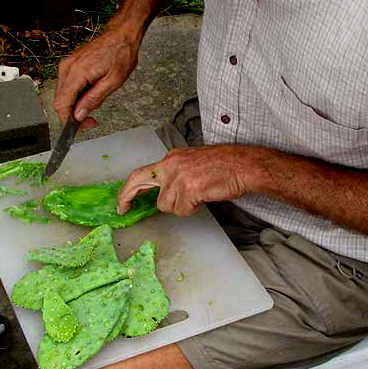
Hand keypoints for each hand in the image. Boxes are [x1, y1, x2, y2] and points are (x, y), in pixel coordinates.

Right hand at [53, 30, 139, 127]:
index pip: (61, 104)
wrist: (121, 36)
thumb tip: (79, 115)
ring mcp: (67, 65)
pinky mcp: (70, 64)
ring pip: (64, 94)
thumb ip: (93, 99)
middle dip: (74, 113)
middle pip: (60, 101)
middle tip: (92, 119)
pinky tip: (92, 91)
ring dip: (77, 103)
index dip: (68, 119)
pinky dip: (78, 93)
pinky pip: (68, 85)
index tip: (80, 126)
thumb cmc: (121, 54)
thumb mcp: (112, 82)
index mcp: (77, 72)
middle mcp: (67, 68)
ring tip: (96, 100)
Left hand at [117, 145, 255, 216]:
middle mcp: (172, 165)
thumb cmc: (226, 165)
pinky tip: (203, 198)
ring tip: (196, 197)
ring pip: (164, 205)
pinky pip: (181, 210)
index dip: (129, 188)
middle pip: (139, 182)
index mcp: (172, 158)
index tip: (123, 201)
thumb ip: (176, 174)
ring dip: (178, 207)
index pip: (142, 172)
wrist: (244, 165)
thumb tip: (163, 192)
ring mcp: (179, 177)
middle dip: (127, 196)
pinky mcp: (189, 189)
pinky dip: (191, 209)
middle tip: (123, 209)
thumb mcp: (193, 163)